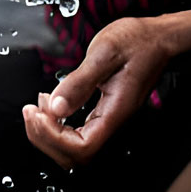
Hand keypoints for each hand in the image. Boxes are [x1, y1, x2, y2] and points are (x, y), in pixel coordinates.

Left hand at [22, 16, 170, 168]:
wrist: (158, 37)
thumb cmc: (138, 41)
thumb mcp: (104, 54)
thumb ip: (79, 82)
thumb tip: (56, 106)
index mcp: (115, 110)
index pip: (83, 146)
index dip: (55, 137)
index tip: (40, 114)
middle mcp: (112, 118)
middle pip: (76, 154)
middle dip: (46, 137)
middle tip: (31, 112)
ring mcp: (108, 116)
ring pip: (75, 144)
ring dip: (50, 132)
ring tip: (37, 107)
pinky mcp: (103, 109)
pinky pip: (78, 129)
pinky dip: (58, 122)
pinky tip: (50, 104)